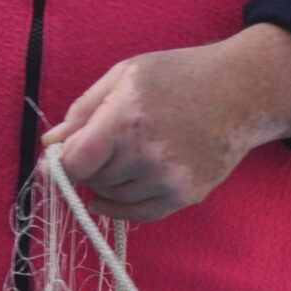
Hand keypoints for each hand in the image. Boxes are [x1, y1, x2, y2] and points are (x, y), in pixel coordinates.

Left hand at [42, 25, 290, 222]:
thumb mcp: (125, 76)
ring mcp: (169, 179)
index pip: (76, 162)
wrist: (241, 92)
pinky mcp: (185, 196)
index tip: (68, 154)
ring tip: (128, 155)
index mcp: (128, 117)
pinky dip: (121, 207)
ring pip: (112, 199)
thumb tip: (50, 145)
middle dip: (90, 166)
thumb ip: (82, 111)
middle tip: (106, 146)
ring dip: (109, 183)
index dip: (66, 161)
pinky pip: (138, 215)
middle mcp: (148, 153)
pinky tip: (118, 191)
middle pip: (92, 181)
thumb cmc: (178, 76)